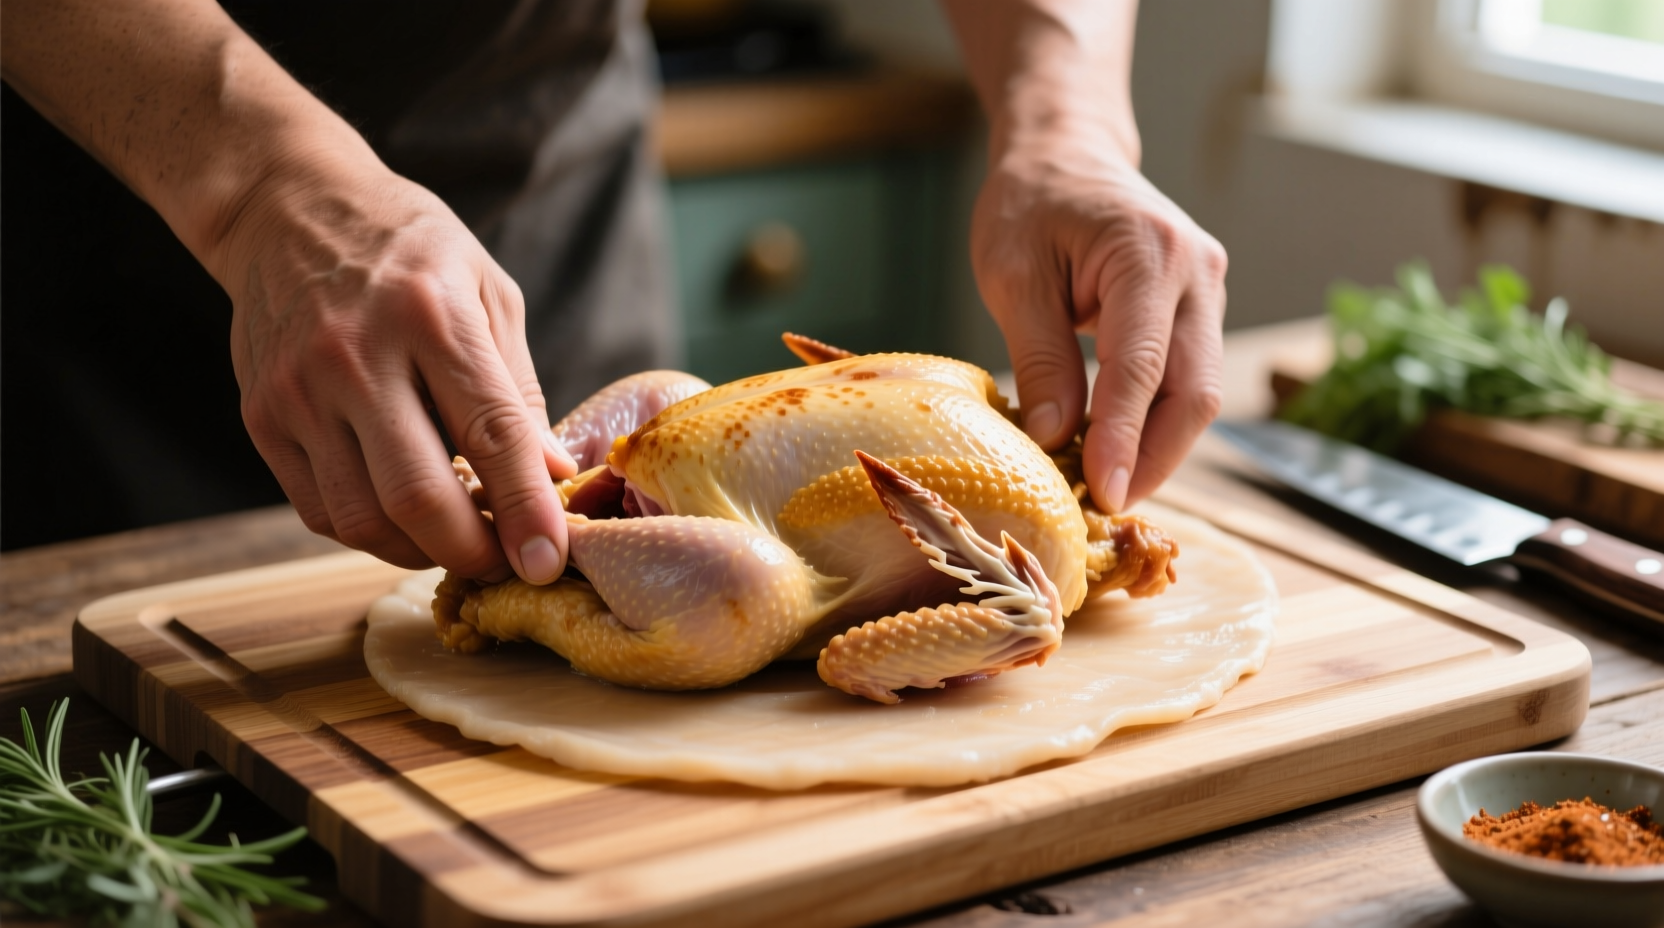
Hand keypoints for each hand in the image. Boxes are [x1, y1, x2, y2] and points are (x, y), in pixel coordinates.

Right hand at [221, 155, 577, 582]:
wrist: (288, 208)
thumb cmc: (409, 250)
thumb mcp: (489, 292)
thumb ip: (519, 389)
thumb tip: (551, 477)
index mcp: (431, 316)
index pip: (490, 434)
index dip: (525, 509)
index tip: (549, 560)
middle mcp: (357, 356)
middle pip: (416, 496)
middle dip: (471, 551)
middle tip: (506, 563)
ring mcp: (299, 391)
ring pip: (362, 519)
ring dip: (421, 552)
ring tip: (458, 539)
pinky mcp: (261, 417)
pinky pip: (321, 510)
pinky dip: (371, 533)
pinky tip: (404, 518)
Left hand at [970, 130, 1226, 513]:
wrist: (1067, 153)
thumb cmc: (1031, 204)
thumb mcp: (1013, 275)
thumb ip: (1040, 354)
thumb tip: (1056, 436)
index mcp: (1150, 253)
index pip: (1143, 367)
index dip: (1124, 439)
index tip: (1103, 494)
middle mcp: (1199, 271)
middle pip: (1195, 390)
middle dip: (1155, 458)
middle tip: (1108, 506)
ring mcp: (1210, 289)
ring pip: (1200, 391)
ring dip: (1160, 446)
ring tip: (1108, 487)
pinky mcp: (1203, 308)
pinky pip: (1189, 377)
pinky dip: (1157, 420)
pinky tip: (1118, 450)